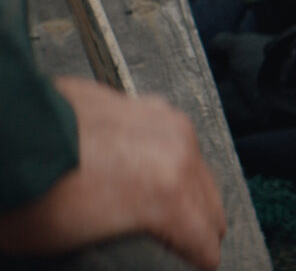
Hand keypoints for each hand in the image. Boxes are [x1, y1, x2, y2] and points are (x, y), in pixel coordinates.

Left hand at [0, 77, 226, 269]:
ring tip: (166, 203)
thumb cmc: (35, 190)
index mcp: (170, 195)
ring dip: (187, 186)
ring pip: (196, 164)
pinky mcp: (144, 104)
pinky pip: (170, 136)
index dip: (199, 260)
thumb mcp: (76, 244)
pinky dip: (164, 154)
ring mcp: (164, 123)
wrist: (10, 135)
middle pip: (211, 201)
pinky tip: (144, 164)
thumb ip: (124, 241)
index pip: (206, 241)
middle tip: (184, 240)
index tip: (194, 265)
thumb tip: (127, 241)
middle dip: (200, 222)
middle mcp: (179, 153)